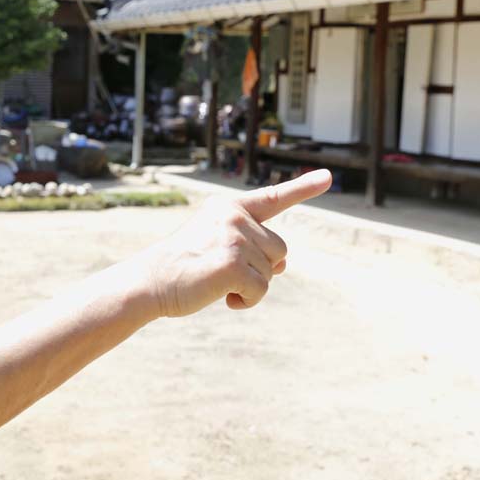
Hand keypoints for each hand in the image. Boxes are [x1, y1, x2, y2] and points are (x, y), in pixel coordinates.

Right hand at [141, 169, 332, 317]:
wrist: (151, 281)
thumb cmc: (183, 265)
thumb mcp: (217, 244)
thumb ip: (251, 247)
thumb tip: (283, 264)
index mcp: (229, 207)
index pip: (272, 197)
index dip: (303, 188)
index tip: (328, 178)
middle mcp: (234, 217)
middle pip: (278, 249)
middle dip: (260, 268)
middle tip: (225, 273)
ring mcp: (234, 238)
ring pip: (271, 272)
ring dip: (251, 287)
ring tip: (217, 283)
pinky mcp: (232, 263)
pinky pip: (261, 290)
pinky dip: (246, 301)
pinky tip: (222, 297)